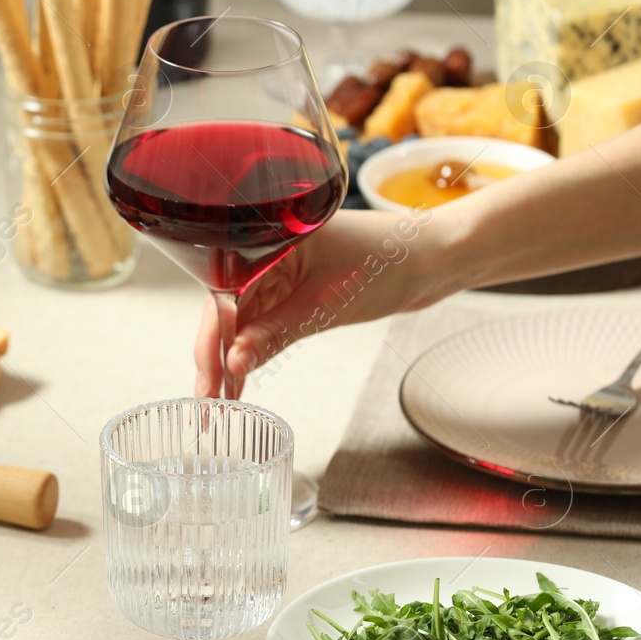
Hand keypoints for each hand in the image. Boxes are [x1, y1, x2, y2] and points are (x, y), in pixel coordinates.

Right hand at [193, 208, 451, 396]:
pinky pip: (260, 319)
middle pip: (223, 309)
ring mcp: (277, 270)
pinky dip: (252, 348)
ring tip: (219, 400)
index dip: (210, 340)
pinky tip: (241, 377)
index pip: (220, 294)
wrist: (433, 257)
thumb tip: (234, 363)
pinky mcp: (292, 287)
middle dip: (213, 356)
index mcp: (264, 239)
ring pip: (239, 319)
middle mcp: (263, 251)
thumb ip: (276, 333)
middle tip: (206, 400)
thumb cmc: (388, 262)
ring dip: (229, 357)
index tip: (208, 379)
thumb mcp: (325, 304)